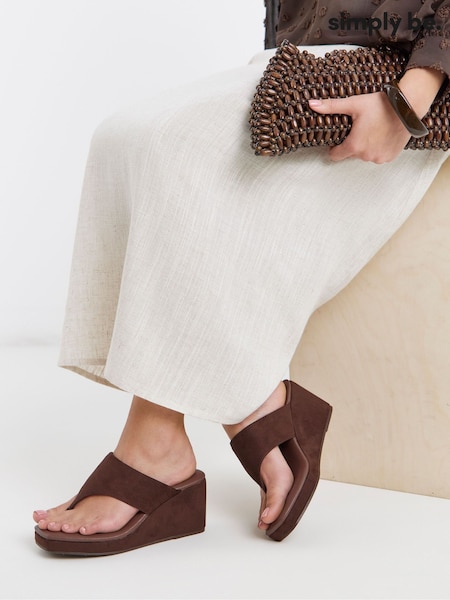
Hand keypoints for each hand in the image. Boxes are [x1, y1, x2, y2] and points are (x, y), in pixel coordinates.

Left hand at [307, 66, 445, 163]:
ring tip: (372, 131)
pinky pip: (378, 156)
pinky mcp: (389, 157)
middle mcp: (366, 156)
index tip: (337, 140)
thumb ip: (331, 106)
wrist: (408, 107)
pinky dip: (378, 148)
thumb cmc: (381, 105)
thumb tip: (311, 105)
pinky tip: (381, 136)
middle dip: (352, 144)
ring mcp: (378, 158)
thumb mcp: (353, 104)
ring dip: (366, 147)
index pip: (335, 156)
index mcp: (354, 146)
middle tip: (359, 129)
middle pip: (351, 154)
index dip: (334, 148)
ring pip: (365, 155)